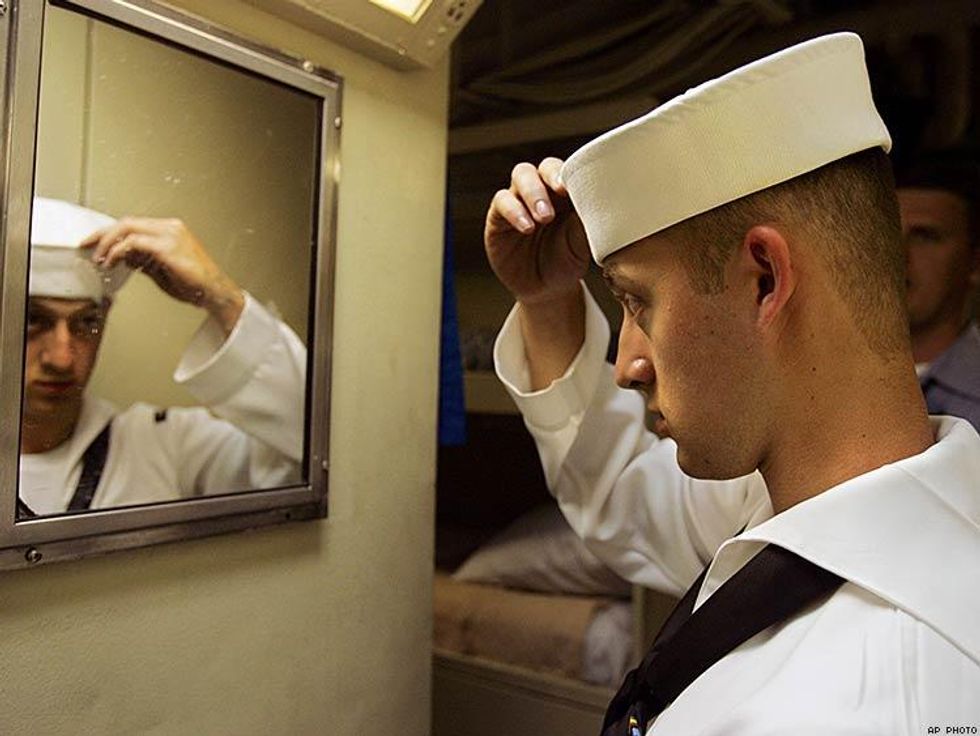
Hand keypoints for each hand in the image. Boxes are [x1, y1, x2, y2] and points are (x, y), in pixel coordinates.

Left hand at [81, 217, 243, 333]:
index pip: (132, 224)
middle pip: (126, 221)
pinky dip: (118, 252)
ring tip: (100, 259)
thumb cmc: (194, 284)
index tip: (93, 243)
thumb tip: (122, 256)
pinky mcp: (167, 247)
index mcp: (170, 230)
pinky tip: (112, 263)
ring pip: (127, 228)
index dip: (109, 233)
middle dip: (102, 234)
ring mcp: (170, 234)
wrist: (214, 293)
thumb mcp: (161, 270)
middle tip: (86, 246)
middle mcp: (170, 227)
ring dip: (108, 244)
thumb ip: (142, 260)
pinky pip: (134, 243)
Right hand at [484, 157, 589, 305]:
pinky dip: (514, 211)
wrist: (546, 291)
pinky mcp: (499, 217)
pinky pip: (502, 202)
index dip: (571, 172)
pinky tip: (526, 227)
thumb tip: (600, 200)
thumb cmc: (567, 262)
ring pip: (521, 176)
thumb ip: (586, 220)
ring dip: (533, 193)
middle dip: (550, 178)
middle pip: (543, 167)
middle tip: (561, 195)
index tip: (578, 185)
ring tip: (544, 217)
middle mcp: (543, 191)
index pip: (568, 169)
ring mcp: (519, 201)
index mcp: (567, 192)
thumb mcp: (582, 244)